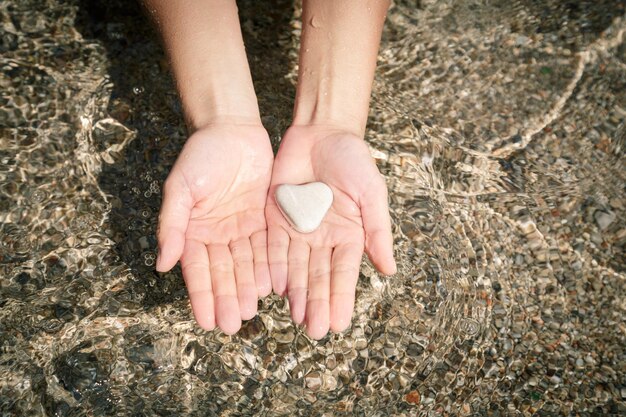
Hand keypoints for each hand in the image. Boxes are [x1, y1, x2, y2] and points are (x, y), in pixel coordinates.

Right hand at [156, 123, 272, 333]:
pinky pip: (266, 248)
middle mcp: (217, 235)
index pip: (197, 271)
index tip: (205, 322)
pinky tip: (271, 286)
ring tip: (251, 311)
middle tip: (232, 325)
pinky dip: (267, 267)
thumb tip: (162, 264)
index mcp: (193, 231)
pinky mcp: (263, 220)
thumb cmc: (200, 155)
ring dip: (247, 288)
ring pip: (245, 265)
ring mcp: (241, 229)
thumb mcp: (180, 188)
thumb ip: (171, 224)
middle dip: (227, 299)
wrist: (232, 129)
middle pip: (223, 273)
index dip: (201, 296)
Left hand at [266, 125, 395, 338]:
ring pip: (296, 268)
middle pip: (319, 276)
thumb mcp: (371, 193)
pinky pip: (275, 247)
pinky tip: (276, 288)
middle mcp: (323, 239)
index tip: (339, 323)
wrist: (322, 132)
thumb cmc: (353, 160)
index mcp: (349, 235)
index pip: (344, 273)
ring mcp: (299, 230)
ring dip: (297, 293)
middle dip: (317, 303)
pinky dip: (275, 267)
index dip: (341, 298)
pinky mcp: (276, 218)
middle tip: (314, 331)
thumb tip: (389, 270)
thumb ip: (377, 230)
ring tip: (296, 318)